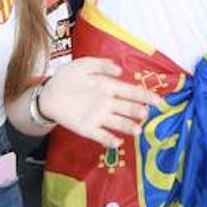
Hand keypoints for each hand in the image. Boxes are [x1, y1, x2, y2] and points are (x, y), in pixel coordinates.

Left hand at [39, 57, 164, 147]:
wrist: (48, 93)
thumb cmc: (67, 77)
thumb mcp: (84, 64)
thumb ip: (101, 65)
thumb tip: (119, 70)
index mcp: (109, 86)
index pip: (130, 91)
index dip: (145, 96)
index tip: (158, 100)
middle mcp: (107, 103)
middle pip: (128, 108)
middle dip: (137, 111)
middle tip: (144, 113)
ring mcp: (99, 117)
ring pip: (118, 123)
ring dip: (128, 126)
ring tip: (137, 130)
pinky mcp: (88, 128)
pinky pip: (102, 136)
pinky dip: (110, 140)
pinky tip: (117, 142)